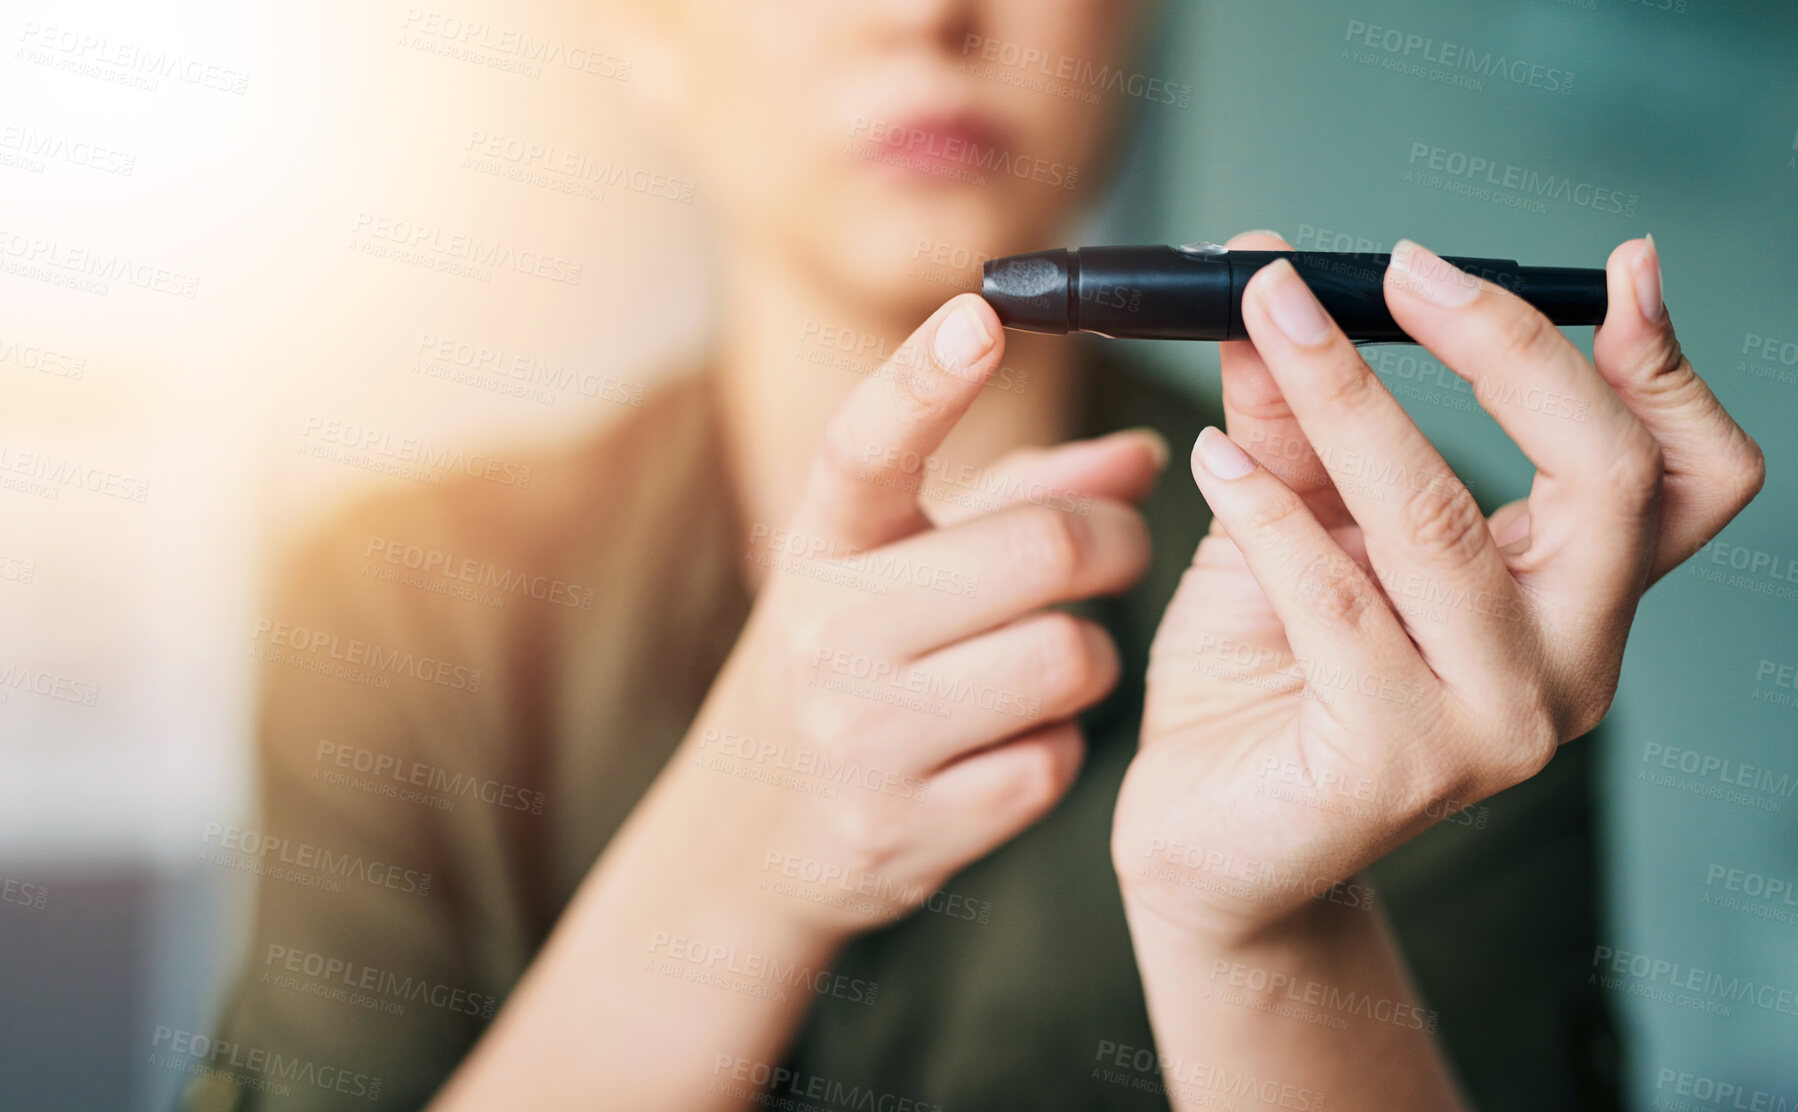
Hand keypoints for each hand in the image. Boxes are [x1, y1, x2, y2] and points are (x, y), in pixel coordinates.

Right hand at [676, 293, 1164, 938]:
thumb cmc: (848, 668)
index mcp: (820, 549)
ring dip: (1092, 656)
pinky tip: (1015, 741)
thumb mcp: (891, 570)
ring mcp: (865, 737)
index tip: (980, 317)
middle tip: (1118, 549)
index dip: (925, 379)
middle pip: (1040, 550)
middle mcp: (830, 635)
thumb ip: (1018, 500)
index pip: (864, 448)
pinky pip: (1056, 762)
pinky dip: (1061, 746)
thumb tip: (1145, 458)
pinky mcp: (909, 829)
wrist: (748, 838)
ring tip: (1056, 658)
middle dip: (1112, 544)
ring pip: (1071, 658)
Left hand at [1112, 231, 1763, 941]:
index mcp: (1573, 596)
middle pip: (1607, 479)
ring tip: (1265, 325)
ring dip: (1347, 400)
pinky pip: (1337, 601)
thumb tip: (1274, 284)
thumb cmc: (1264, 676)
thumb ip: (1297, 417)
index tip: (1619, 267)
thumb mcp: (1294, 520)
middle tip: (1401, 270)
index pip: (1686, 477)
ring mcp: (1495, 723)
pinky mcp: (1402, 765)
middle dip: (1504, 348)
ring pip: (1445, 525)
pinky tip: (1211, 462)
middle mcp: (1567, 663)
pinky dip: (1268, 510)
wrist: (1206, 834)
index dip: (1666, 366)